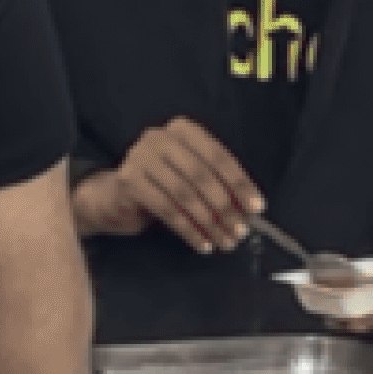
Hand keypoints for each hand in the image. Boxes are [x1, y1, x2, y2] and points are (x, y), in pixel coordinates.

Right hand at [73, 119, 261, 255]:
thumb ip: (218, 186)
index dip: (239, 184)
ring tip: (224, 240)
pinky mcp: (129, 181)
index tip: (256, 208)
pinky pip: (167, 210)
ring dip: (209, 222)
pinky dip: (188, 230)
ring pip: (185, 195)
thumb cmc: (163, 186)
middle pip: (202, 175)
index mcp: (182, 130)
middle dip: (225, 207)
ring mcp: (140, 158)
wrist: (117, 197)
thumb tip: (249, 210)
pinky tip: (201, 243)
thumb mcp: (192, 177)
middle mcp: (159, 138)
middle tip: (239, 230)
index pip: (218, 156)